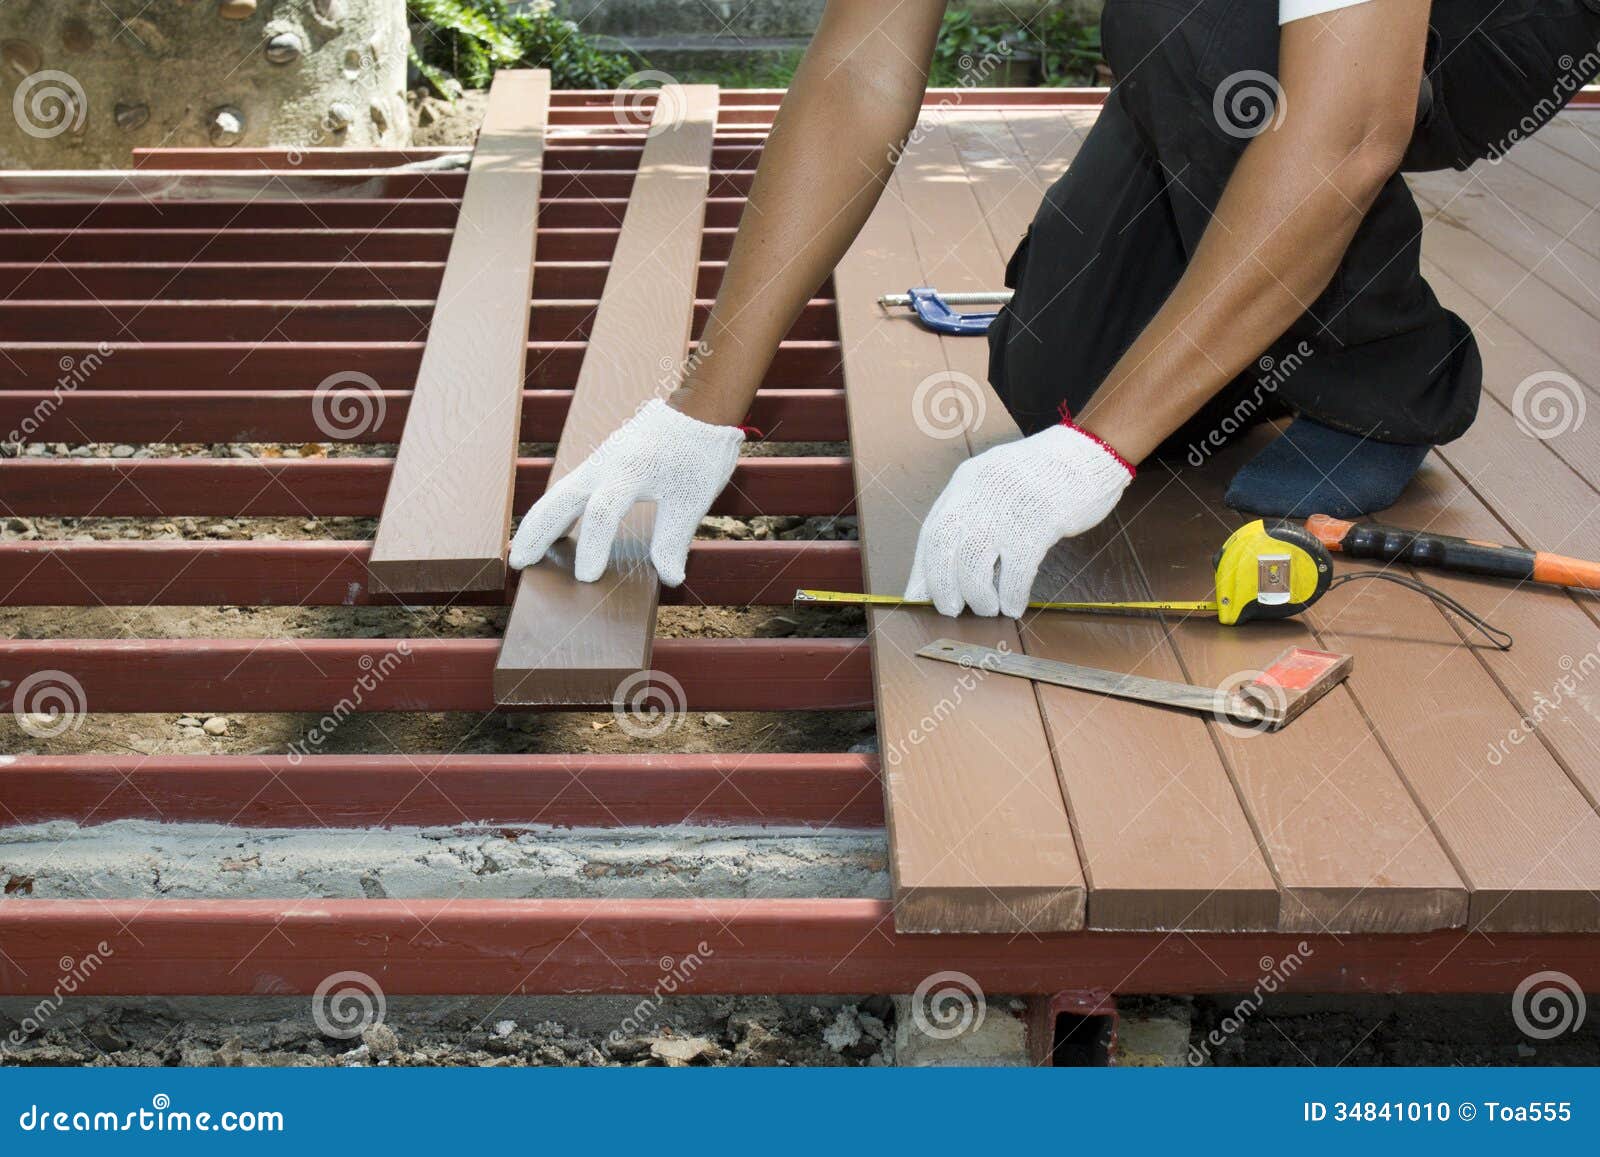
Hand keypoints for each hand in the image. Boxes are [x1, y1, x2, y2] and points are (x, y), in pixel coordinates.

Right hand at [508, 398, 744, 584]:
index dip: (593, 546)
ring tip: (521, 552)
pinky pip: (569, 488)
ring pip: (559, 492)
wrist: (697, 410)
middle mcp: (606, 463)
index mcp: (631, 471)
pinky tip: (551, 532)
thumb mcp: (693, 499)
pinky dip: (554, 510)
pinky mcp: (601, 462)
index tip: (586, 578)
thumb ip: (675, 539)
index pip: (603, 512)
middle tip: (519, 563)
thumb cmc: (698, 454)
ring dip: (538, 522)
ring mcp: (600, 461)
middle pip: (562, 498)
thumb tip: (671, 579)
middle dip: (539, 532)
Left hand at [904, 422, 1134, 616]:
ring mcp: (1010, 504)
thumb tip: (948, 568)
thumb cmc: (1042, 477)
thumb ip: (971, 516)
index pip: (932, 532)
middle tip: (951, 610)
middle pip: (945, 546)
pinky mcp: (1041, 519)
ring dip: (977, 595)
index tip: (919, 598)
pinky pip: (1017, 567)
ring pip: (975, 560)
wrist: (1088, 451)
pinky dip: (1011, 593)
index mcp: (966, 482)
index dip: (923, 571)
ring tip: (987, 608)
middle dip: (942, 586)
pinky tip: (1014, 606)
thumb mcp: (996, 485)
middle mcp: (981, 491)